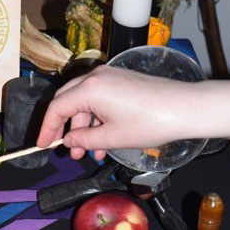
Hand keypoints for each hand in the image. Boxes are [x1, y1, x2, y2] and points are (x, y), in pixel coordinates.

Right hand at [37, 65, 190, 159]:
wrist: (186, 108)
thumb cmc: (150, 123)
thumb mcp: (112, 137)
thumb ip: (84, 139)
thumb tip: (68, 140)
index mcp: (89, 89)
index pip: (57, 107)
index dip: (47, 128)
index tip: (43, 145)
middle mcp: (95, 77)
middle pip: (66, 100)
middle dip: (63, 126)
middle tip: (63, 148)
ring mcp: (109, 76)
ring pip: (83, 101)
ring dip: (82, 126)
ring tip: (88, 153)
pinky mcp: (120, 80)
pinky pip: (98, 98)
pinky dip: (95, 118)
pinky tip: (102, 140)